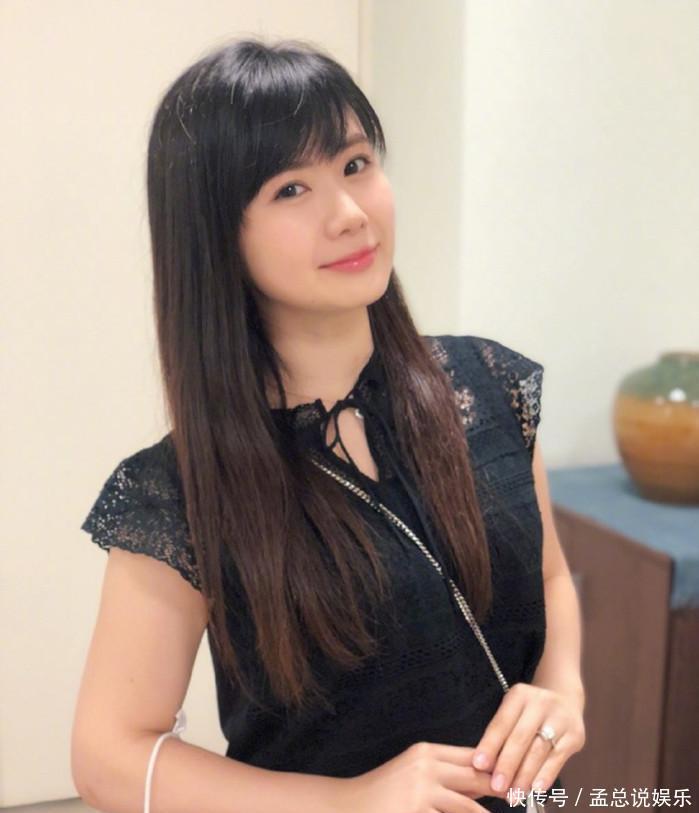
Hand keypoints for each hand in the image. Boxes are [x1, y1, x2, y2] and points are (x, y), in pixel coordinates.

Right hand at [336, 740, 511, 812]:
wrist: (348, 806)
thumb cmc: (384, 794)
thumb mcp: (414, 774)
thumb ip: (446, 776)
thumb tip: (484, 783)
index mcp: (427, 752)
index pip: (471, 756)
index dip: (498, 767)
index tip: (520, 780)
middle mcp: (426, 766)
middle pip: (476, 777)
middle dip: (503, 791)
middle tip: (523, 800)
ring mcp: (420, 791)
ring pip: (468, 808)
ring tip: (511, 811)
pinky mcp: (415, 811)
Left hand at [470, 682, 585, 796]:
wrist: (565, 699)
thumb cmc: (530, 712)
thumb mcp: (514, 711)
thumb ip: (501, 735)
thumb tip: (486, 767)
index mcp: (519, 695)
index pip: (501, 723)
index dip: (489, 745)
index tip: (478, 765)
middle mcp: (540, 703)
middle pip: (520, 738)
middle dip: (507, 765)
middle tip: (496, 787)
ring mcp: (560, 718)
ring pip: (539, 750)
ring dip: (525, 775)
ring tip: (514, 794)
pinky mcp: (575, 735)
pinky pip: (558, 758)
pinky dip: (545, 775)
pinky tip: (535, 788)